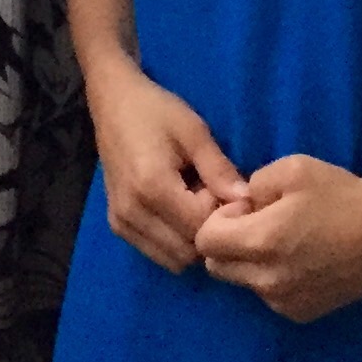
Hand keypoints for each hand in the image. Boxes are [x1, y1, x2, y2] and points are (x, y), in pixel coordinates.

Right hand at [85, 56, 245, 274]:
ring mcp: (122, 223)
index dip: (222, 215)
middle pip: (188, 251)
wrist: (114, 102)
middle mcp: (133, 212)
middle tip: (212, 198)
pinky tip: (178, 212)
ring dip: (192, 241)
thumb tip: (247, 201)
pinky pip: (156, 253)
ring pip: (173, 259)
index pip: (201, 227)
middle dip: (208, 232)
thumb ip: (219, 169)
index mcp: (152, 187)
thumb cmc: (157, 111)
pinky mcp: (117, 225)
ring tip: (194, 204)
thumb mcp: (194, 132)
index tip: (228, 191)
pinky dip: (174, 242)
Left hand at [195, 156, 361, 322]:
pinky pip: (268, 294)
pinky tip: (301, 258)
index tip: (247, 207)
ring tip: (285, 240)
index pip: (205, 241)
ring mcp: (284, 302)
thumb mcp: (292, 169)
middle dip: (226, 243)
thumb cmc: (340, 195)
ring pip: (242, 282)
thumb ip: (253, 184)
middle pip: (216, 267)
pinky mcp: (300, 314)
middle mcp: (267, 280)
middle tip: (259, 223)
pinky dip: (271, 277)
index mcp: (261, 242)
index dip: (219, 219)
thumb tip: (240, 206)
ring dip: (249, 261)